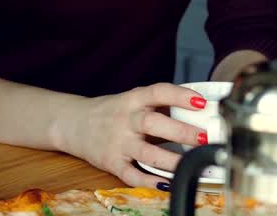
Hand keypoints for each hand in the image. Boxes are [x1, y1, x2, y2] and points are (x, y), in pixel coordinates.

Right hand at [55, 84, 211, 187]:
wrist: (73, 123)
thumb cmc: (110, 112)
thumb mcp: (132, 100)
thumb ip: (158, 105)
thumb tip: (198, 109)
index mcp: (133, 100)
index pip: (158, 92)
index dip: (180, 95)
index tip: (201, 101)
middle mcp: (125, 120)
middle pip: (153, 123)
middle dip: (181, 131)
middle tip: (204, 137)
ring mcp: (118, 143)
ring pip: (146, 153)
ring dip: (171, 160)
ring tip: (191, 164)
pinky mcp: (112, 163)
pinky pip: (131, 175)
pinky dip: (149, 181)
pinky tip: (166, 184)